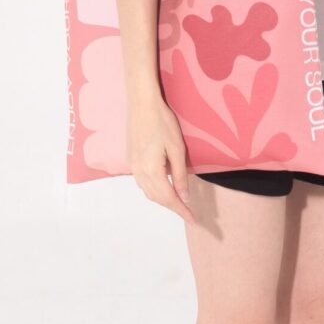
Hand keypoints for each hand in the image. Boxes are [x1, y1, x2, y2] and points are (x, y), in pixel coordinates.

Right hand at [126, 94, 196, 222]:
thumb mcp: (177, 149)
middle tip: (188, 212)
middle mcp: (138, 172)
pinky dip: (154, 190)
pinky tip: (163, 187)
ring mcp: (132, 166)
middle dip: (173, 207)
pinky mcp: (130, 160)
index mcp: (151, 170)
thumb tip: (184, 196)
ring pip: (148, 192)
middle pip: (157, 198)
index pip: (169, 197)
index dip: (181, 210)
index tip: (192, 219)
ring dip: (163, 200)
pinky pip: (142, 183)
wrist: (141, 105)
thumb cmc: (163, 123)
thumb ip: (179, 175)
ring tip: (178, 202)